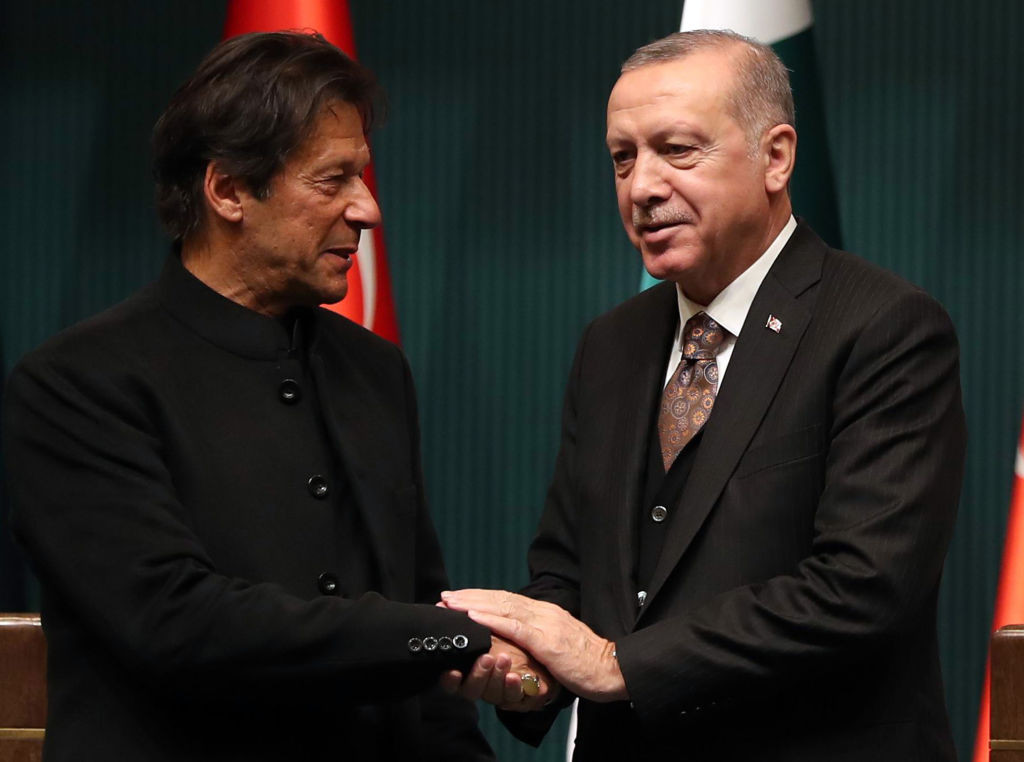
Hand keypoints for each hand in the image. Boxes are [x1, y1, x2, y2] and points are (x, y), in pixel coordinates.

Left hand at [441, 589, 627, 702]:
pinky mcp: (547, 641)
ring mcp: (545, 624)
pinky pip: (515, 627)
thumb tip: (515, 635)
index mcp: (545, 613)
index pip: (507, 599)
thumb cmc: (586, 662)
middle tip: (445, 597)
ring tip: (451, 604)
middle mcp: (543, 612)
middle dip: (470, 597)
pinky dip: (492, 620)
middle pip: (500, 599)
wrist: (614, 669)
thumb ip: (539, 635)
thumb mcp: (558, 643)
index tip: (458, 598)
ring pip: (503, 608)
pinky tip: (474, 618)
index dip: (480, 597)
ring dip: (473, 605)